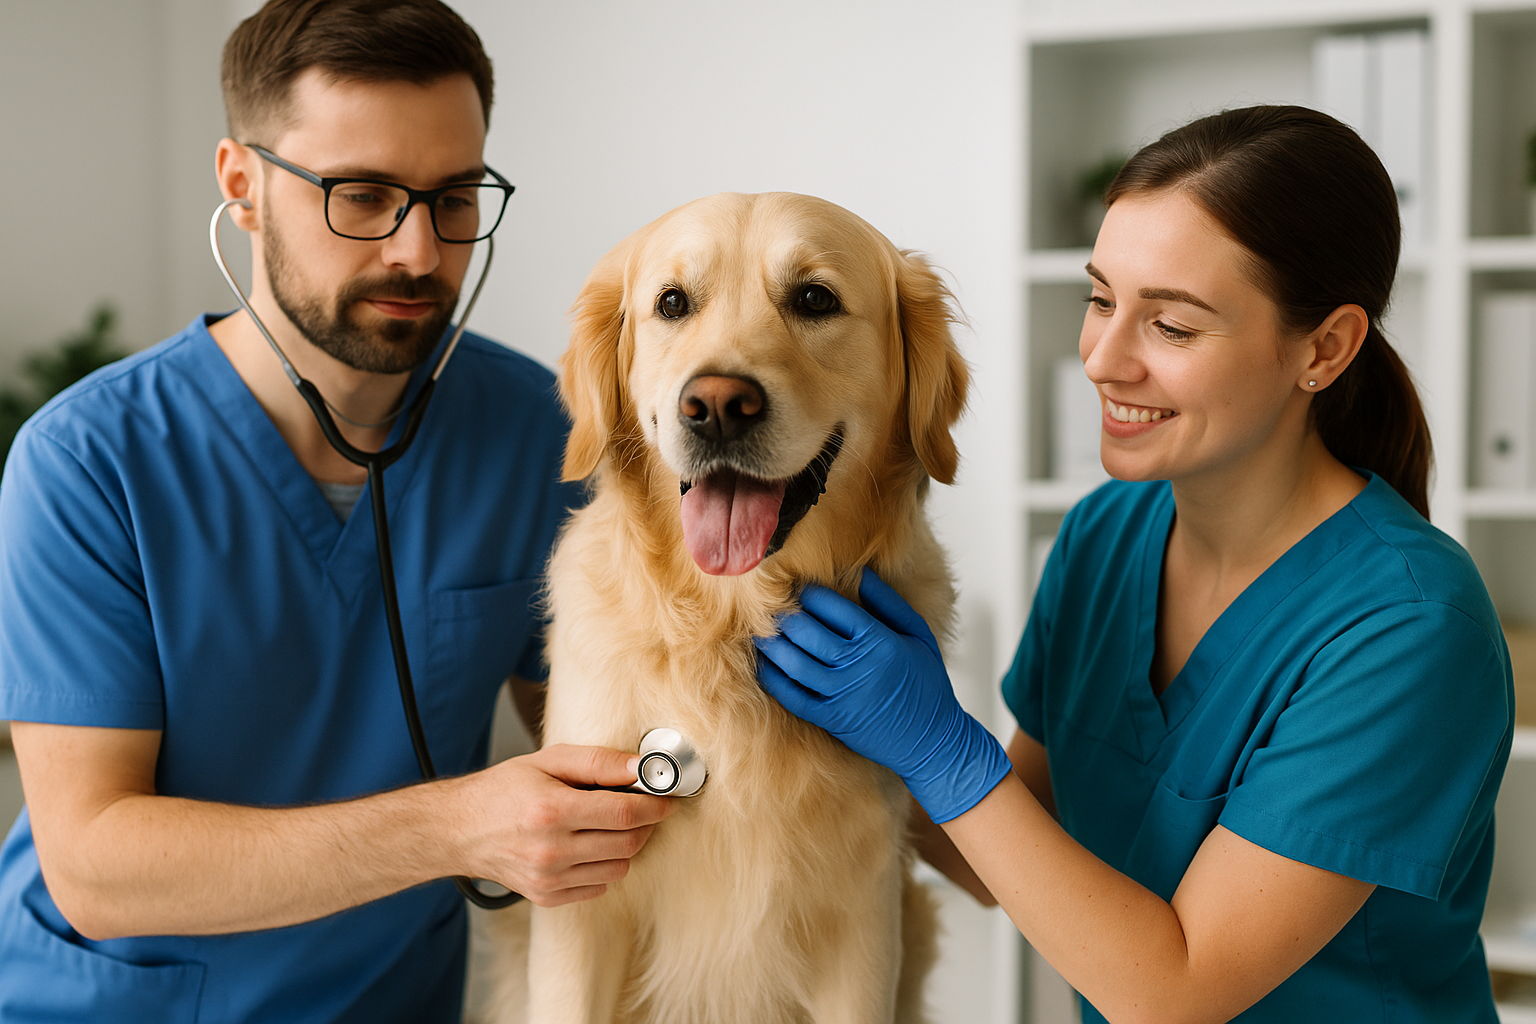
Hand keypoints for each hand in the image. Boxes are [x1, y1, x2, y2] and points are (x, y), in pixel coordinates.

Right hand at [453, 744, 676, 906]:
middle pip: (628, 843)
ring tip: (609, 826)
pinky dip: (604, 866)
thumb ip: (597, 762)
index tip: (665, 799)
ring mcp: (549, 879)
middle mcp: (551, 850)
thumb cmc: (503, 790)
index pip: (625, 814)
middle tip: (642, 808)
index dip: (654, 806)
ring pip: (619, 868)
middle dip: (645, 825)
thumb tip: (640, 767)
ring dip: (625, 846)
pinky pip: (600, 886)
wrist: (460, 830)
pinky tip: (589, 846)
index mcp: (551, 811)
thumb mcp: (548, 761)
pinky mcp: (548, 896)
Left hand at [754, 569, 1010, 822]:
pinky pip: (794, 697)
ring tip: (761, 630)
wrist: (932, 739)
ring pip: (796, 664)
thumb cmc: (927, 683)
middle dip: (786, 615)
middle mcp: (859, 666)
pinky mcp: (832, 719)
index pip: (837, 609)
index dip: (812, 595)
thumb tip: (862, 573)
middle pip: (810, 633)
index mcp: (881, 642)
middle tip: (771, 604)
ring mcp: (843, 695)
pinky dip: (774, 679)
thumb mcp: (918, 635)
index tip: (798, 584)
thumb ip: (890, 603)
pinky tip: (764, 665)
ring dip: (774, 645)